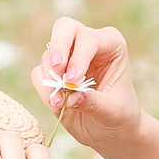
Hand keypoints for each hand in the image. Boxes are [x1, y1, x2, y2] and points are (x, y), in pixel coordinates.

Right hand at [37, 17, 142, 149]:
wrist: (110, 130)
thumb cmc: (119, 115)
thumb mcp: (113, 111)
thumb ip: (93, 102)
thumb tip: (72, 97)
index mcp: (110, 44)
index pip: (89, 38)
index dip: (79, 56)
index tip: (73, 80)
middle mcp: (88, 43)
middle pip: (64, 27)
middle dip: (58, 48)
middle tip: (57, 69)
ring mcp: (68, 56)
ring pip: (49, 55)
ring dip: (51, 79)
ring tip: (61, 102)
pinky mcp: (53, 72)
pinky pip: (38, 73)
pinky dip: (43, 89)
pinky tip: (57, 104)